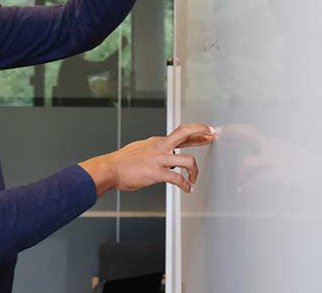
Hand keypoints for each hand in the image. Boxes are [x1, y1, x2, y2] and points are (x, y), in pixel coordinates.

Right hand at [79, 123, 214, 196]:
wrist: (109, 169)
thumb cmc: (121, 162)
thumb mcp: (139, 149)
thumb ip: (152, 150)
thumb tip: (160, 153)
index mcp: (156, 141)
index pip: (180, 133)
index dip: (196, 132)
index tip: (207, 132)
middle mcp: (159, 147)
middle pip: (184, 133)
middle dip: (201, 133)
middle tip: (212, 135)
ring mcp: (158, 159)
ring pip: (187, 160)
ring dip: (194, 171)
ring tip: (193, 179)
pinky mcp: (156, 173)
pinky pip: (177, 178)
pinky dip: (185, 185)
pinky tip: (187, 189)